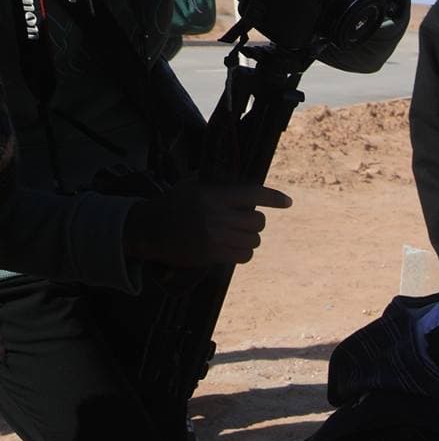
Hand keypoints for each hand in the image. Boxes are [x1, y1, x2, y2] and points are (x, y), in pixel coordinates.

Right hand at [124, 180, 293, 267]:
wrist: (148, 229)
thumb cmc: (174, 204)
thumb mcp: (193, 187)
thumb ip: (220, 185)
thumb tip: (249, 187)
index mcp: (211, 195)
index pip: (252, 195)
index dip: (273, 198)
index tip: (288, 202)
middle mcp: (215, 215)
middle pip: (258, 221)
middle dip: (255, 221)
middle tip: (242, 220)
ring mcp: (215, 237)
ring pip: (254, 239)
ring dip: (249, 237)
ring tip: (234, 234)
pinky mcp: (213, 255)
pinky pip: (245, 255)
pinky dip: (244, 252)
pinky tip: (233, 247)